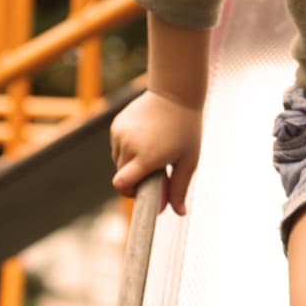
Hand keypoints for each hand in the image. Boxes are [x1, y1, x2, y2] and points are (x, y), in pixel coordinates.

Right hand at [110, 89, 203, 215]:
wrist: (176, 93)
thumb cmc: (186, 128)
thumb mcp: (189, 160)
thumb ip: (179, 188)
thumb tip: (178, 213)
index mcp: (147, 157)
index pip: (122, 185)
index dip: (130, 193)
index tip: (143, 190)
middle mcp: (130, 146)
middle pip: (122, 175)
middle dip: (136, 177)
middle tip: (158, 166)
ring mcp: (120, 134)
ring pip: (118, 161)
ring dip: (132, 161)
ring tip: (154, 146)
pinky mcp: (116, 125)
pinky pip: (118, 146)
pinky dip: (128, 147)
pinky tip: (146, 136)